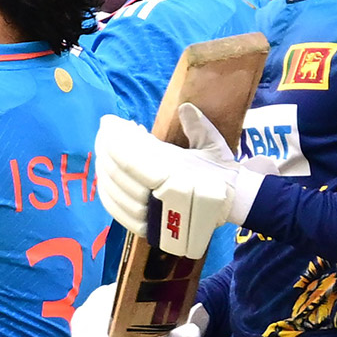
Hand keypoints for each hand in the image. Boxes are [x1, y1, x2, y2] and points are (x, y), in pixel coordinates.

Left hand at [95, 104, 266, 258]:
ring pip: (113, 191)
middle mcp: (159, 196)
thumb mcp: (213, 146)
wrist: (234, 206)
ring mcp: (151, 215)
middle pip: (118, 172)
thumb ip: (197, 127)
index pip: (130, 159)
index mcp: (175, 176)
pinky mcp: (145, 229)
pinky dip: (106, 192)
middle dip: (106, 147)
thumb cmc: (221, 173)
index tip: (108, 120)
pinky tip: (103, 177)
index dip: (114, 138)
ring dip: (103, 166)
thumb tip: (185, 108)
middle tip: (105, 131)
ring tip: (104, 148)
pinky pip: (116, 211)